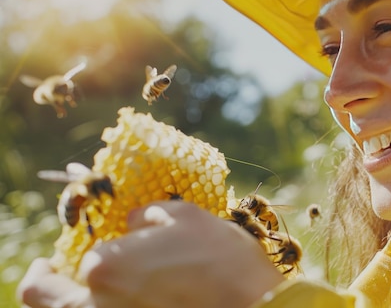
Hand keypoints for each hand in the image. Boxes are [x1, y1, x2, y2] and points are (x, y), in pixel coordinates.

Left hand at [18, 201, 285, 307]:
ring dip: (68, 297)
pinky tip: (122, 299)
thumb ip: (150, 215)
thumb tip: (133, 222)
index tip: (94, 247)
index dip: (88, 249)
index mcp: (105, 266)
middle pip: (43, 296)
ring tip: (86, 286)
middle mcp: (95, 305)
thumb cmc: (224, 263)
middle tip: (50, 270)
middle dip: (46, 278)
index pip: (82, 259)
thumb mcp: (189, 218)